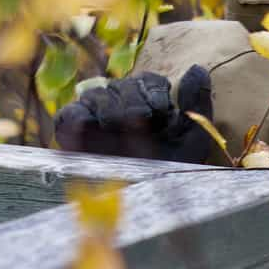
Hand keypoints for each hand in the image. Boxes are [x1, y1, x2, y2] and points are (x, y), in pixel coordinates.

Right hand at [54, 65, 214, 163]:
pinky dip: (80, 118)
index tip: (163, 112)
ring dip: (114, 111)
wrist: (147, 200)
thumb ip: (196, 103)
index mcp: (148, 101)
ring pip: (98, 95)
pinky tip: (92, 127)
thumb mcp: (193, 138)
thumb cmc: (173, 169)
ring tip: (123, 131)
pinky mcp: (71, 129)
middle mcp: (120, 103)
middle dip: (136, 103)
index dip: (154, 91)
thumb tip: (198, 68)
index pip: (148, 80)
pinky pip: (71, 114)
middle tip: (145, 124)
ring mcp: (94, 115)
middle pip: (123, 85)